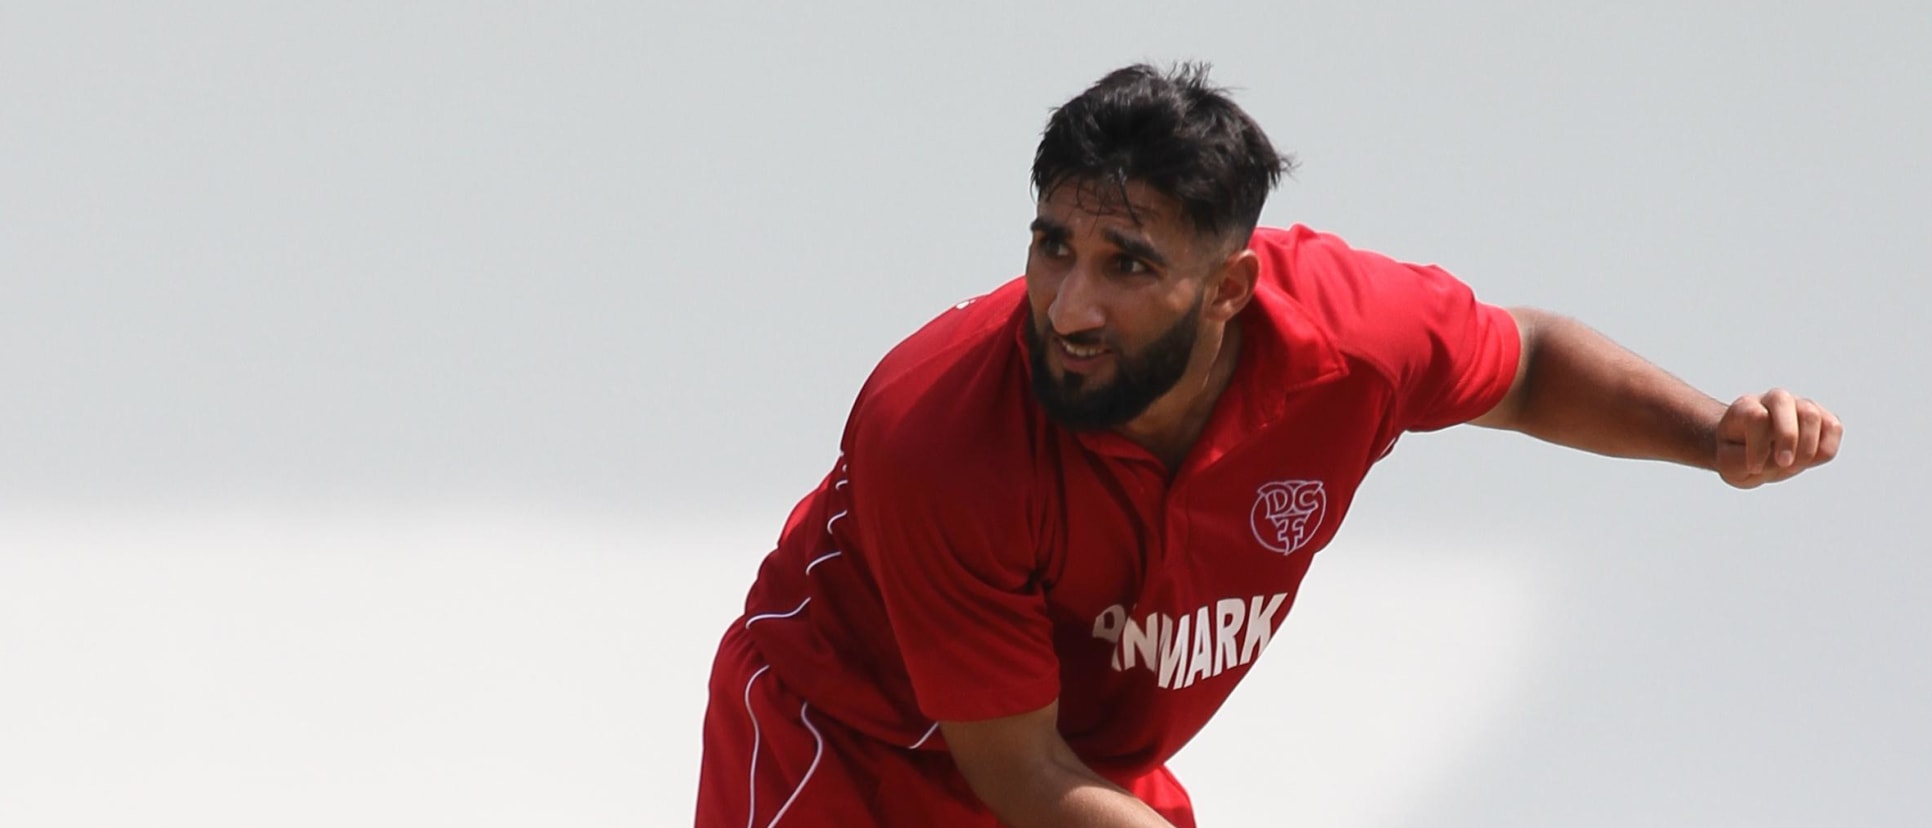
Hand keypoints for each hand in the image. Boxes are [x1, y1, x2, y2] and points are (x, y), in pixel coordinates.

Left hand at [1714, 388, 1842, 488]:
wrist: (1749, 452)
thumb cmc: (1736, 456)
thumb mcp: (1728, 465)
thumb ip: (1744, 462)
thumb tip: (1780, 458)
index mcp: (1745, 407)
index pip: (1755, 416)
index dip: (1758, 447)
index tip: (1753, 468)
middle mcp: (1774, 400)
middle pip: (1783, 401)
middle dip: (1787, 436)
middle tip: (1783, 463)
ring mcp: (1800, 406)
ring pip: (1811, 414)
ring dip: (1806, 447)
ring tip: (1793, 466)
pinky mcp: (1821, 419)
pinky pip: (1834, 427)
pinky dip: (1826, 449)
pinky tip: (1808, 461)